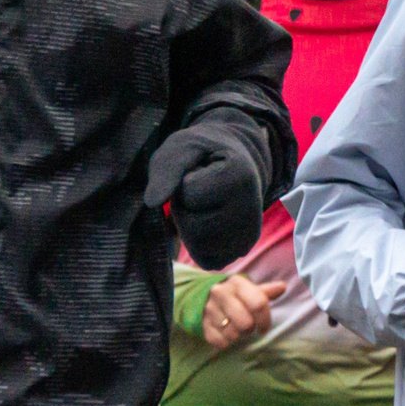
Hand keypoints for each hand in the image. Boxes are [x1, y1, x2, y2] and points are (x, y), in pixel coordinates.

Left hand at [146, 125, 266, 270]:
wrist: (234, 161)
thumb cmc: (204, 153)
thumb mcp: (182, 146)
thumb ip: (166, 169)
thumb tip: (152, 202)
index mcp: (241, 177)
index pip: (189, 194)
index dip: (184, 182)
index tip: (200, 170)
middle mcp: (252, 210)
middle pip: (193, 226)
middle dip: (185, 208)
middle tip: (200, 189)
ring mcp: (249, 234)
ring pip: (198, 246)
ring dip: (191, 226)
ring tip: (205, 204)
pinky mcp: (242, 250)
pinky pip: (206, 259)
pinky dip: (198, 244)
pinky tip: (209, 222)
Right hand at [200, 274, 284, 350]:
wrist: (203, 296)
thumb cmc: (235, 295)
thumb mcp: (249, 290)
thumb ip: (265, 291)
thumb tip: (283, 287)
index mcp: (237, 283)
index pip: (258, 304)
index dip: (265, 320)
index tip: (264, 328)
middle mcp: (221, 293)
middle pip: (246, 324)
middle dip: (250, 329)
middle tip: (249, 328)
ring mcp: (209, 309)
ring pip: (232, 334)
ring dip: (237, 336)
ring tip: (236, 329)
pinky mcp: (201, 323)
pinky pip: (219, 342)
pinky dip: (225, 342)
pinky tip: (225, 334)